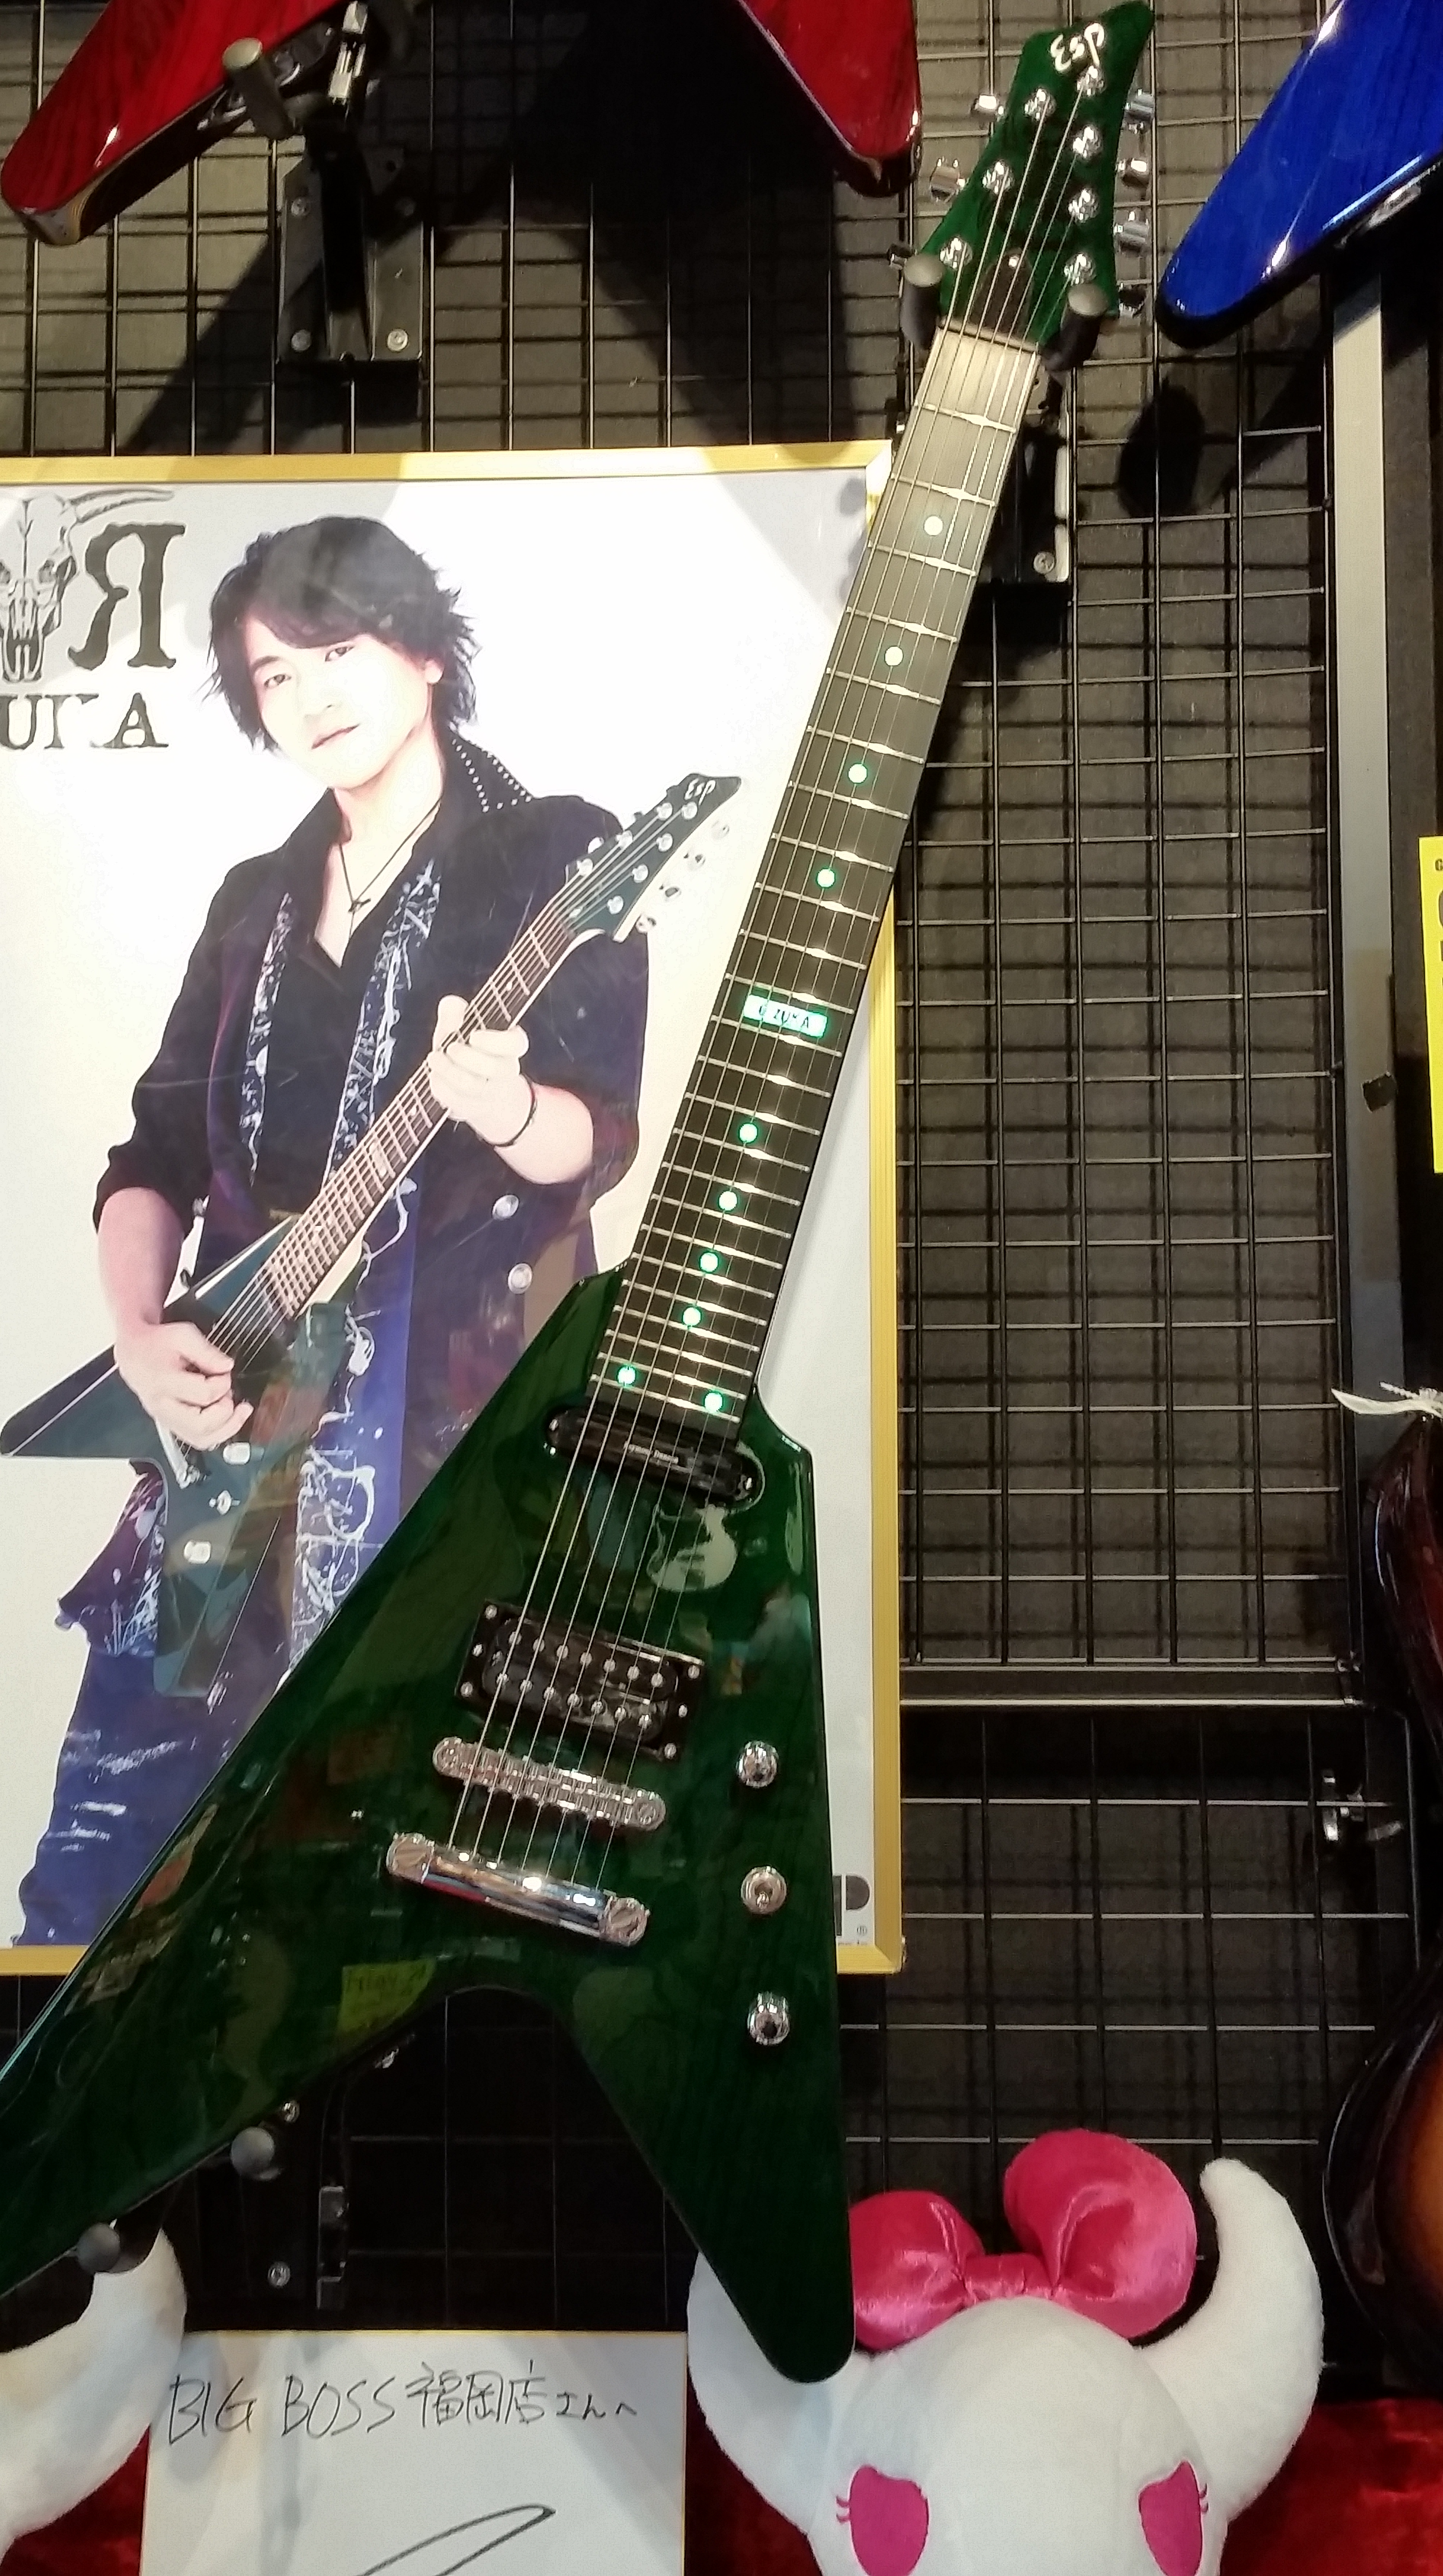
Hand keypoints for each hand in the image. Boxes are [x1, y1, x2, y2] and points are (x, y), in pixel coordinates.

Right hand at [112, 1318, 252, 1449]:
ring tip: (238, 1411)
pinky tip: (228, 1419)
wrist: (133, 1351)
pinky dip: (218, 1433)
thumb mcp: (182, 1334)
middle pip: (201, 1425)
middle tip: (230, 1394)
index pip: (204, 1394)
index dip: (223, 1383)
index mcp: (164, 1381)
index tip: (224, 1372)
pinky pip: (197, 1439)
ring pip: (201, 1439)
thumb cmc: (156, 1343)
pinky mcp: (171, 1423)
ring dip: (227, 1428)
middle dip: (226, 1411)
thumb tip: (227, 1367)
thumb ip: (207, 1351)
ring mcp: (166, 1418)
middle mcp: (163, 1405)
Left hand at [427, 996, 534, 1146]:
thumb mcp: (458, 1025)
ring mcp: (489, 1093)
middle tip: (451, 1047)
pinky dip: (441, 1086)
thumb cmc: (466, 1049)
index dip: (495, 1041)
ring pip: (474, 1087)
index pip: (516, 1043)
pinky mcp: (471, 1108)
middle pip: (496, 1069)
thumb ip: (454, 1011)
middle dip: (469, 1057)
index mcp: (510, 1046)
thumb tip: (452, 1006)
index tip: (474, 1036)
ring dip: (450, 1071)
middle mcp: (505, 1071)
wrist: (472, 1088)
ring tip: (434, 1058)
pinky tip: (434, 1076)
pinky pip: (455, 1101)